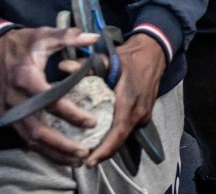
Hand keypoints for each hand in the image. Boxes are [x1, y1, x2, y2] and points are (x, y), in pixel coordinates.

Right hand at [0, 28, 100, 165]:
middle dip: (62, 144)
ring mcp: (9, 111)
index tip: (91, 122)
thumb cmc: (20, 44)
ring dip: (52, 152)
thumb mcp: (42, 35)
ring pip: (30, 139)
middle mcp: (16, 99)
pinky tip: (58, 155)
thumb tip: (93, 37)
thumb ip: (68, 37)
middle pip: (38, 129)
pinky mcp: (7, 117)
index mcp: (26, 78)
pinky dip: (41, 149)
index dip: (71, 114)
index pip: (50, 101)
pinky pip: (24, 138)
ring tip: (75, 159)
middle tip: (84, 151)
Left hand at [84, 33, 165, 166]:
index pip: (117, 133)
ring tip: (89, 152)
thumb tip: (62, 67)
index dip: (103, 150)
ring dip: (109, 145)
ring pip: (124, 135)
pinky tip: (102, 136)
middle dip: (103, 153)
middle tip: (83, 161)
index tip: (89, 162)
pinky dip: (115, 135)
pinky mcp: (145, 113)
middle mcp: (139, 112)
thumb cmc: (130, 57)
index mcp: (129, 101)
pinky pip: (128, 128)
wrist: (154, 53)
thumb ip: (86, 66)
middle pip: (119, 139)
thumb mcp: (108, 59)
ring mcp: (144, 114)